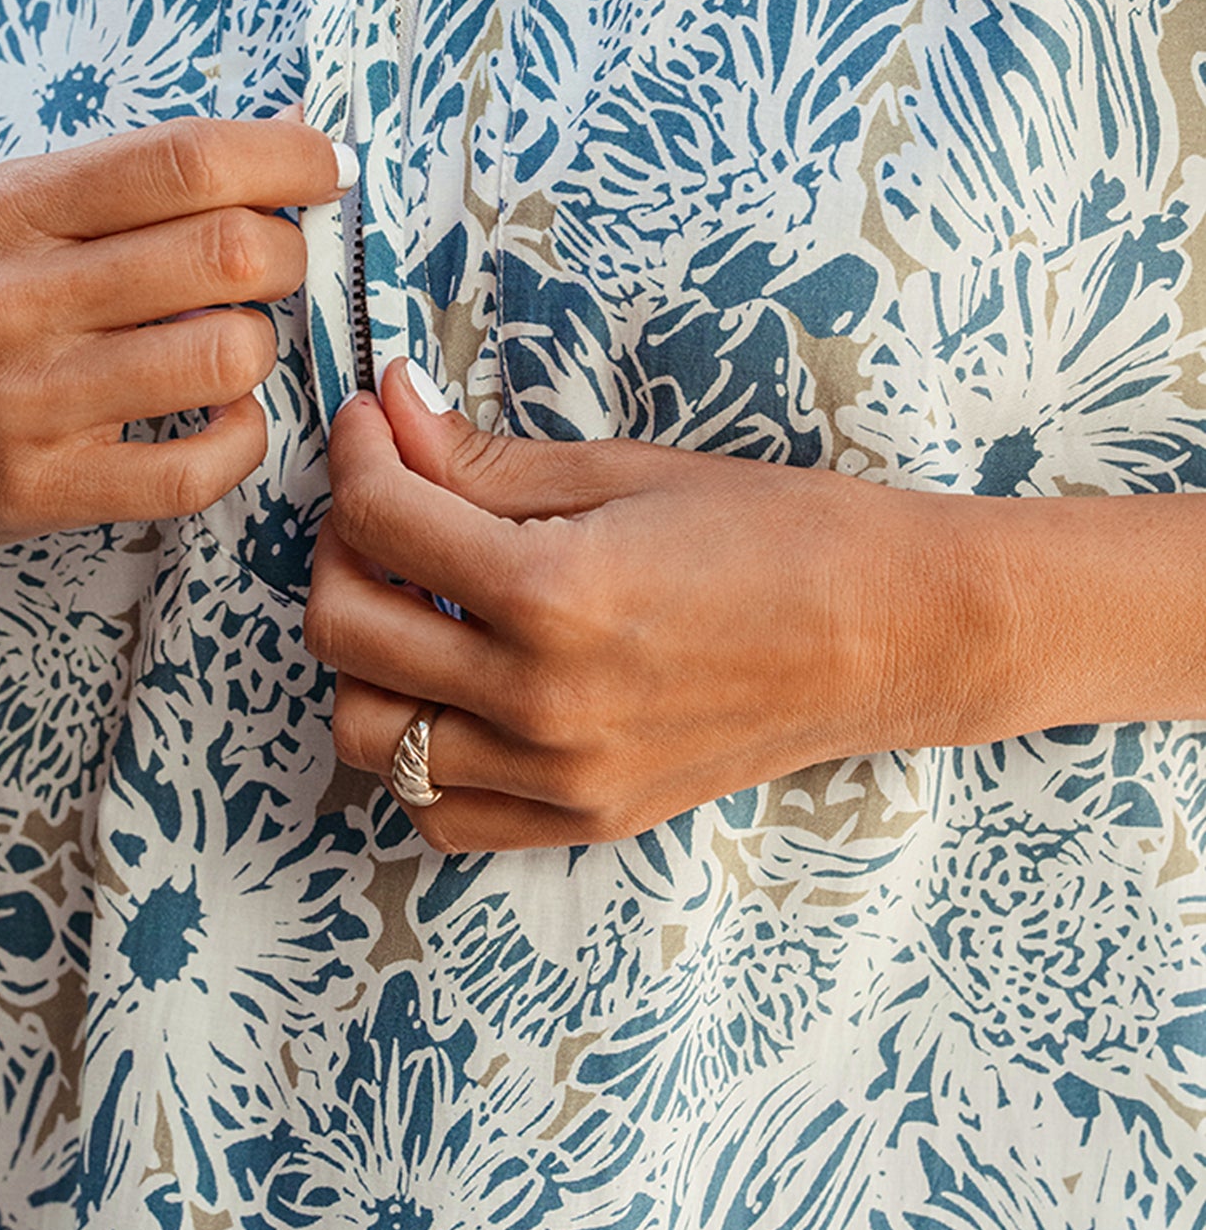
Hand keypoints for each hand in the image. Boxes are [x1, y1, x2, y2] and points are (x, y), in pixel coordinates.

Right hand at [0, 116, 353, 580]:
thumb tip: (294, 130)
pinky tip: (222, 418)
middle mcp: (11, 299)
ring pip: (226, 358)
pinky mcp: (41, 489)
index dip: (288, 159)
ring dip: (260, 347)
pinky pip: (196, 468)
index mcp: (8, 209)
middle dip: (289, 253)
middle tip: (281, 263)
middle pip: (227, 253)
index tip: (329, 167)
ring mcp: (24, 401)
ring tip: (231, 342)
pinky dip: (240, 439)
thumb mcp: (6, 217)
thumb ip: (135, 178)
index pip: (185, 160)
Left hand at [306, 362, 1015, 852]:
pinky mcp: (583, 817)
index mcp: (553, 594)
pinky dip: (415, 754)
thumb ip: (485, 460)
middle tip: (382, 501)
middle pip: (344, 630)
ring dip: (363, 656)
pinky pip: (439, 813)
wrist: (890, 633)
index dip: (357, 452)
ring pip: (370, 733)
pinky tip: (449, 689)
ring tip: (410, 599)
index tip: (374, 423)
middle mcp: (541, 700)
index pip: (379, 518)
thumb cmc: (778, 532)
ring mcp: (558, 774)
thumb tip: (388, 411)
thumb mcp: (624, 473)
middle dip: (339, 545)